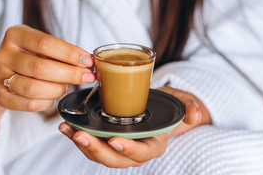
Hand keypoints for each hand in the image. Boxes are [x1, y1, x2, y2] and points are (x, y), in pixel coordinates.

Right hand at [0, 25, 94, 111]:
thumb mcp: (43, 47)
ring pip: (34, 88)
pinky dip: (47, 102)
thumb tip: (88, 63)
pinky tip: (53, 96)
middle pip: (40, 67)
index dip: (69, 53)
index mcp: (15, 35)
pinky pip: (30, 104)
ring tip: (68, 86)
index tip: (88, 61)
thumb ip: (62, 53)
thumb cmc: (32, 56)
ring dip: (58, 89)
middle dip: (70, 74)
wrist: (5, 72)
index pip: (45, 43)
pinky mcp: (1, 97)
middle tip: (88, 77)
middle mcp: (4, 55)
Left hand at [59, 86, 210, 167]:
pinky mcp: (107, 141)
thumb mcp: (183, 103)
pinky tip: (66, 126)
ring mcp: (120, 148)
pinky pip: (92, 144)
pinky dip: (78, 136)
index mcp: (154, 144)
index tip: (114, 140)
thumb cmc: (169, 106)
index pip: (142, 152)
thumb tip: (195, 115)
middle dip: (97, 149)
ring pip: (100, 154)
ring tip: (68, 130)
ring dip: (82, 144)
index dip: (128, 150)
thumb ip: (190, 108)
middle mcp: (136, 151)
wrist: (158, 108)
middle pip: (115, 158)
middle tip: (81, 135)